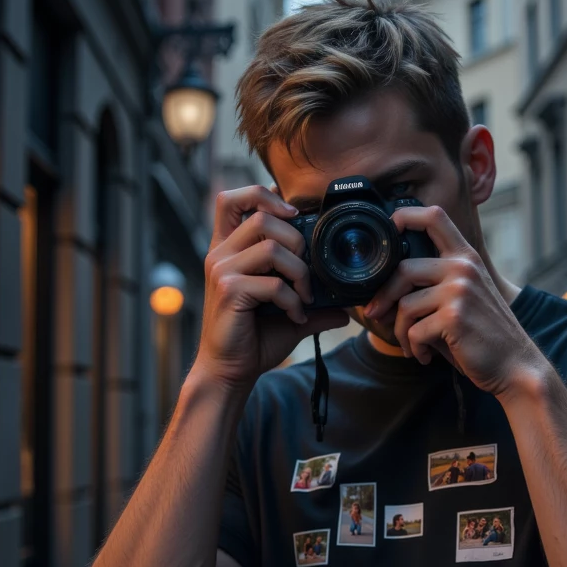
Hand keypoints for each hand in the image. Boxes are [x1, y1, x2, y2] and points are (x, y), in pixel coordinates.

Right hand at [195, 186, 346, 389]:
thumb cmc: (253, 338)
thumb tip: (347, 303)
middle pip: (260, 217)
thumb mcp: (286, 311)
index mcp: (228, 249)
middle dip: (296, 240)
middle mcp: (220, 254)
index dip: (262, 195)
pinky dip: (293, 301)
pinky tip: (296, 317)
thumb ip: (312, 301)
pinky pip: (273, 284)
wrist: (230, 371)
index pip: (232, 199)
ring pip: (271, 246)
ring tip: (305, 296)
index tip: (292, 215)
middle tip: (306, 271)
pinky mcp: (229, 291)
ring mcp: (221, 271)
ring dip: (299, 272)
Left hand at [363, 205, 541, 395]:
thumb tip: (382, 290)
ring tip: (412, 346)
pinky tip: (425, 356)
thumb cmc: (483, 334)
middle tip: (375, 313)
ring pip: (405, 305)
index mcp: (466, 257)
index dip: (405, 216)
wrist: (515, 365)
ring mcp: (460, 290)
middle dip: (383, 296)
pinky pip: (414, 331)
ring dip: (400, 331)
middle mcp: (463, 267)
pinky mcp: (454, 316)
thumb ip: (432, 285)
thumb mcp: (464, 297)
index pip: (434, 217)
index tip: (389, 230)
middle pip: (404, 269)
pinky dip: (414, 348)